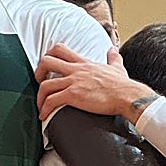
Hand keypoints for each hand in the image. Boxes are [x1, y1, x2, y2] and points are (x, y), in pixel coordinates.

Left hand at [35, 45, 154, 122]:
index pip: (60, 49)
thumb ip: (113, 57)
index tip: (47, 69)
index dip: (48, 56)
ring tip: (41, 106)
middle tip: (39, 84)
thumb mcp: (117, 66)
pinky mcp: (74, 96)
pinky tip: (44, 115)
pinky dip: (45, 109)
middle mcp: (76, 70)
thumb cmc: (122, 85)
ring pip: (45, 84)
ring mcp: (74, 82)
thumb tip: (113, 50)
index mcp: (83, 63)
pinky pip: (52, 101)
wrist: (127, 95)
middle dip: (38, 73)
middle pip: (46, 61)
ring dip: (39, 97)